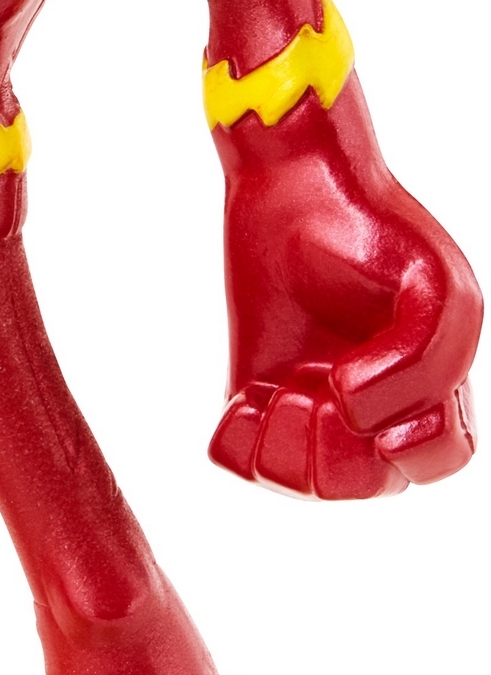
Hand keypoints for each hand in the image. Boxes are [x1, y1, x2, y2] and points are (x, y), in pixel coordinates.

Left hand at [209, 110, 480, 498]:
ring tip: (280, 393)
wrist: (293, 188)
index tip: (365, 396)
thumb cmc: (373, 231)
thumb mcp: (432, 286)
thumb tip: (352, 410)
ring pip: (304, 484)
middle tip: (313, 390)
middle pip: (366, 486)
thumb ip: (425, 361)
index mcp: (429, 385)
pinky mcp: (254, 391)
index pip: (436, 461)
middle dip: (337, 457)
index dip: (409, 452)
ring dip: (288, 451)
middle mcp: (372, 404)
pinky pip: (242, 460)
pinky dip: (240, 445)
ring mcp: (312, 401)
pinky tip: (246, 400)